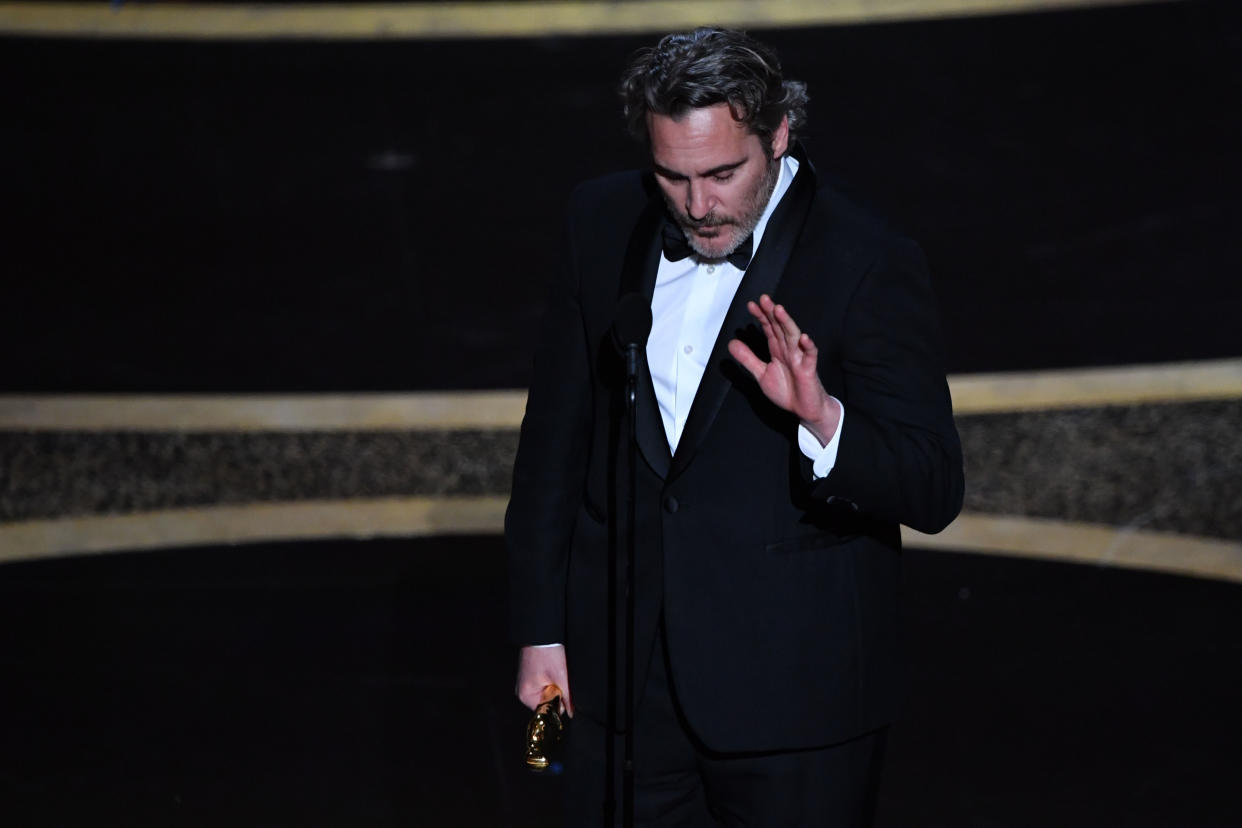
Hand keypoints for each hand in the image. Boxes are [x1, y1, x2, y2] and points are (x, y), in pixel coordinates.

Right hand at [516, 644, 572, 716]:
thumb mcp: (561, 677)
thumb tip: (571, 713)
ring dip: (553, 685)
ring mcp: (524, 683)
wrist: (541, 633)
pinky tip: (550, 668)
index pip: (546, 710)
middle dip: (555, 692)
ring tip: (552, 670)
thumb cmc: (548, 652)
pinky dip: (549, 679)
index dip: (557, 701)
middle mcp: (522, 692)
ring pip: (545, 693)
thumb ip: (567, 698)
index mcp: (526, 695)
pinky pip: (542, 685)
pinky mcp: (528, 676)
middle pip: (545, 702)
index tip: (559, 687)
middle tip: (556, 676)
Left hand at [727, 294, 840, 445]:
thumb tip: (732, 343)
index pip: (769, 328)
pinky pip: (810, 356)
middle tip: (764, 299)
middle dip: (772, 313)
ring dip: (787, 323)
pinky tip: (804, 338)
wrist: (804, 410)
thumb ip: (747, 358)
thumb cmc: (787, 391)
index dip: (761, 316)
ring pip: (793, 336)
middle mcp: (789, 350)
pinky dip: (808, 347)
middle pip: (780, 327)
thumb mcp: (761, 374)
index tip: (751, 305)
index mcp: (778, 350)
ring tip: (779, 310)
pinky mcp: (809, 369)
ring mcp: (800, 357)